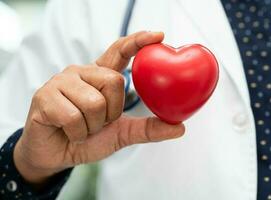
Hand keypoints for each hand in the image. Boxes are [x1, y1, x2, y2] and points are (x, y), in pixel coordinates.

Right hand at [13, 31, 184, 184]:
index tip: (159, 35)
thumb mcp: (122, 134)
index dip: (138, 41)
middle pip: (114, 81)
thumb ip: (148, 129)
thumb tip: (181, 128)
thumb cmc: (87, 138)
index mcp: (99, 76)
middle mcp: (81, 72)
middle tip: (98, 122)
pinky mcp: (44, 96)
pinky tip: (68, 132)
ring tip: (82, 128)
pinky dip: (77, 133)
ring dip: (92, 126)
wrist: (56, 155)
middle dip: (111, 112)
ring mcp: (60, 82)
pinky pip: (73, 117)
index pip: (119, 51)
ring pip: (94, 102)